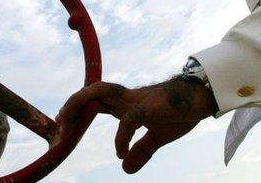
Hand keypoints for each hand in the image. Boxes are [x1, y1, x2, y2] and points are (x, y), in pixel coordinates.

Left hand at [56, 77, 217, 173]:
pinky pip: (129, 120)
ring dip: (79, 104)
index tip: (62, 126)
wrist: (203, 98)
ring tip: (68, 123)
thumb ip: (140, 150)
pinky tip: (119, 152)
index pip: (94, 101)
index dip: (76, 110)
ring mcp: (137, 99)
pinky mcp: (150, 106)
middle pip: (91, 92)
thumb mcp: (158, 137)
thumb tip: (124, 168)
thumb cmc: (180, 111)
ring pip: (100, 93)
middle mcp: (126, 97)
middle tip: (58, 124)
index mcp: (126, 103)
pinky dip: (121, 136)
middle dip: (71, 105)